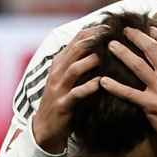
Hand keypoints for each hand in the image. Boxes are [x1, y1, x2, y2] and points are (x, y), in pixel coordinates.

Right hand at [30, 26, 108, 155]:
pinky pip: (75, 93)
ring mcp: (59, 89)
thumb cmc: (61, 101)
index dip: (92, 32)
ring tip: (106, 56)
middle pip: (75, 50)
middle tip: (111, 36)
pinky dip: (87, 87)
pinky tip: (100, 84)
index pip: (76, 40)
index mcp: (59, 63)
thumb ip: (78, 63)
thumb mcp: (66, 79)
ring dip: (90, 61)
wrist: (45, 128)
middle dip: (93, 41)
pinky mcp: (63, 105)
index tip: (109, 28)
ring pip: (74, 69)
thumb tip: (99, 48)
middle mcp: (57, 73)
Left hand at [99, 28, 156, 152]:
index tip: (147, 28)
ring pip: (138, 65)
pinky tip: (103, 81)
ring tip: (111, 46)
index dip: (155, 32)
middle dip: (136, 36)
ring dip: (123, 53)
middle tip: (125, 31)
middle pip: (150, 48)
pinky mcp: (151, 104)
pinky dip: (115, 87)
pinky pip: (130, 93)